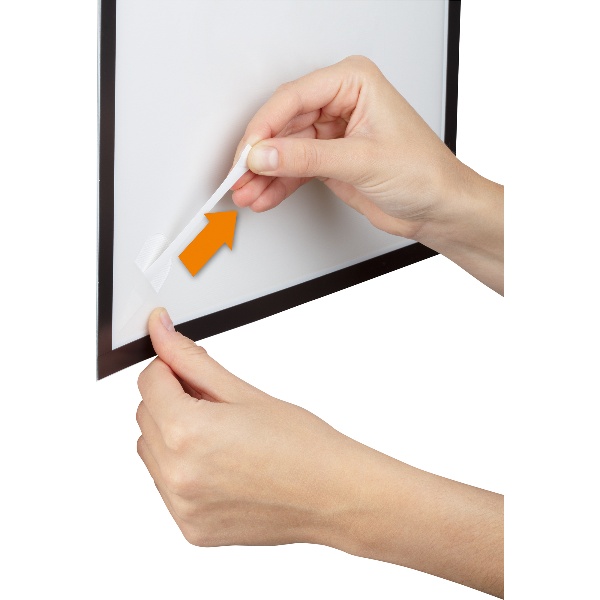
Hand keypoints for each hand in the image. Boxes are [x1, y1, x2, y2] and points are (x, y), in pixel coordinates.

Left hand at [136, 308, 371, 547]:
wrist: (334, 495)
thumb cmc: (302, 443)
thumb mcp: (244, 392)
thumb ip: (192, 360)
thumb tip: (159, 329)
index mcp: (188, 433)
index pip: (149, 382)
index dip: (169, 367)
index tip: (188, 368)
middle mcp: (177, 474)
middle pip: (146, 416)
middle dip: (171, 400)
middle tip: (214, 403)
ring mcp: (182, 507)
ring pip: (152, 452)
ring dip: (173, 435)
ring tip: (221, 436)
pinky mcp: (191, 528)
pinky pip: (166, 485)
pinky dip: (184, 468)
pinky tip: (222, 464)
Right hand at [231, 55, 503, 293]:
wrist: (439, 207)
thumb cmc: (423, 172)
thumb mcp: (361, 160)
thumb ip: (308, 158)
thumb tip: (265, 154)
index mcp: (354, 83)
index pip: (294, 98)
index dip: (264, 127)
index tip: (247, 153)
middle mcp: (340, 103)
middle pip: (283, 124)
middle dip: (259, 154)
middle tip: (239, 176)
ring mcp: (333, 132)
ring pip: (285, 149)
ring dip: (264, 173)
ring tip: (246, 192)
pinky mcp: (330, 159)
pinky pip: (295, 169)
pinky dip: (278, 185)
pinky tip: (263, 196)